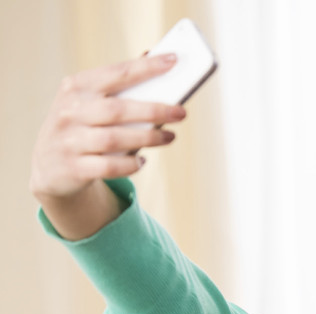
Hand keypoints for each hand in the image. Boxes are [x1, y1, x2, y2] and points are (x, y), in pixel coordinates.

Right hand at [31, 54, 185, 237]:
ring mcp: (70, 140)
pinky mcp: (74, 167)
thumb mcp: (88, 101)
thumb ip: (118, 85)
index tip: (173, 61)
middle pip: (118, 109)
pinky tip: (143, 161)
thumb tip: (154, 59)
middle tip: (181, 112)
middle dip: (154, 110)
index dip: (145, 68)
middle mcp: (70, 111)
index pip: (115, 74)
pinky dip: (130, 165)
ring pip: (115, 139)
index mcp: (76, 87)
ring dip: (149, 138)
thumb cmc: (81, 126)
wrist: (48, 165)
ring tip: (170, 136)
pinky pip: (110, 166)